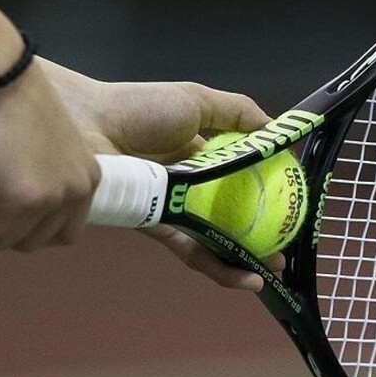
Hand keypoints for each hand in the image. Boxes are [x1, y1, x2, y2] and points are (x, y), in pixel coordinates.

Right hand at [0, 62, 99, 251]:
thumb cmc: (7, 95)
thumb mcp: (42, 140)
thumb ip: (43, 168)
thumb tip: (16, 193)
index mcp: (90, 174)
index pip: (66, 226)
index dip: (32, 229)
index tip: (1, 219)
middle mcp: (80, 189)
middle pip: (43, 239)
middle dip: (8, 235)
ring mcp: (54, 197)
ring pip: (14, 241)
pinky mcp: (23, 202)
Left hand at [41, 60, 281, 290]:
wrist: (89, 126)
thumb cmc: (138, 108)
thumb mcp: (197, 101)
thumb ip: (238, 113)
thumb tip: (277, 132)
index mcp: (195, 152)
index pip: (235, 178)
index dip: (260, 193)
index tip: (286, 205)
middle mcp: (185, 183)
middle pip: (227, 213)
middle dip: (256, 233)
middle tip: (284, 248)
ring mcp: (171, 207)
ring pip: (212, 237)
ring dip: (244, 256)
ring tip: (271, 268)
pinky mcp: (156, 226)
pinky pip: (191, 249)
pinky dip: (219, 266)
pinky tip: (246, 275)